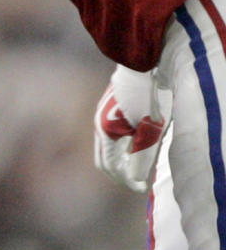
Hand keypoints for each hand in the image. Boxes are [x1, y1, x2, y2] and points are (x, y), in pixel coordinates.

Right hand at [93, 65, 167, 192]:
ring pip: (105, 146)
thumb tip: (133, 177)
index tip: (141, 188)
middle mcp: (98, 124)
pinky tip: (134, 144)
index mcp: (106, 132)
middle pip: (103, 159)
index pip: (111, 166)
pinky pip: (109, 134)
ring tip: (137, 165)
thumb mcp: (150, 130)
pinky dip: (119, 146)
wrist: (145, 62)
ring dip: (119, 159)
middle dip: (119, 173)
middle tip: (136, 181)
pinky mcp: (108, 106)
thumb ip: (141, 156)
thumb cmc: (150, 96)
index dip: (126, 180)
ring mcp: (101, 114)